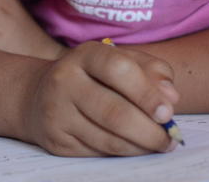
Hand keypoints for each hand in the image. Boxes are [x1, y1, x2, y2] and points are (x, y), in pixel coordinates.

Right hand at [21, 41, 179, 155]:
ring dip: (140, 146)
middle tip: (170, 138)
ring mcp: (57, 112)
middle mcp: (65, 81)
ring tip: (159, 145)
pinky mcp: (56, 140)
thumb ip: (149, 69)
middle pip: (114, 112)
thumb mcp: (117, 60)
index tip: (168, 112)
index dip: (146, 93)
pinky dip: (123, 153)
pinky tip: (135, 148)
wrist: (38, 95)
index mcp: (85, 55)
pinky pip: (97, 152)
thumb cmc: (91, 76)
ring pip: (107, 139)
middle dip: (149, 130)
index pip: (118, 69)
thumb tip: (170, 95)